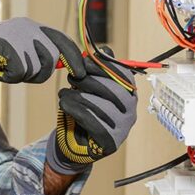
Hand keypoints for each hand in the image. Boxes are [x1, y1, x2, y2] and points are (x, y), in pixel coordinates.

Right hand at [0, 17, 85, 91]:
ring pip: (37, 68)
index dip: (74, 57)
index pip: (61, 39)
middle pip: (52, 58)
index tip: (81, 71)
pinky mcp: (8, 47)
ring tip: (4, 66)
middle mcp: (27, 27)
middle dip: (40, 72)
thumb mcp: (18, 52)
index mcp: (30, 26)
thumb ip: (39, 55)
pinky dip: (9, 77)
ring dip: (22, 75)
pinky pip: (21, 74)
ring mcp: (18, 36)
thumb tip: (66, 64)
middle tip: (19, 71)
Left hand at [46, 47, 137, 174]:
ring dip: (77, 95)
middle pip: (113, 90)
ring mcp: (123, 128)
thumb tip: (105, 50)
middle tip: (71, 78)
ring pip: (100, 105)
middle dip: (88, 80)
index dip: (103, 66)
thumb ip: (98, 71)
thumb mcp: (90, 88)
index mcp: (129, 95)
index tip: (84, 63)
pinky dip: (75, 109)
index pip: (123, 76)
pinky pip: (92, 121)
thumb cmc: (84, 111)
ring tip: (64, 93)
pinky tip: (64, 104)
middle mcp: (130, 111)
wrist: (74, 144)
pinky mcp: (110, 142)